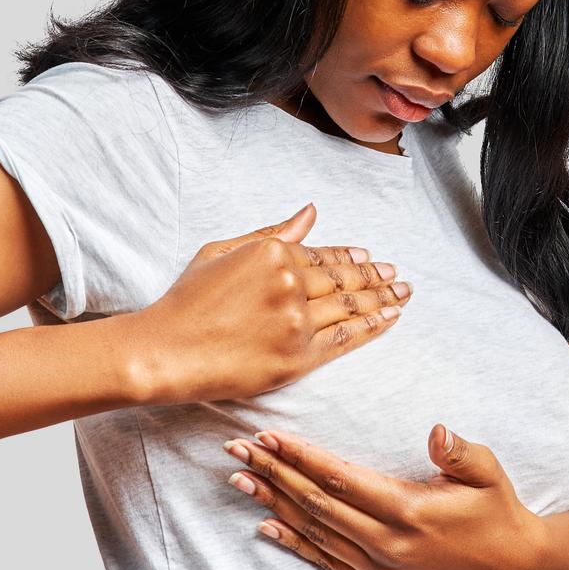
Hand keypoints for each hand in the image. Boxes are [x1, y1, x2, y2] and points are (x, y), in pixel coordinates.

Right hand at [128, 202, 413, 404]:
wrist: (165, 352)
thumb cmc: (185, 301)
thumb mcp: (221, 252)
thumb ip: (270, 234)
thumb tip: (309, 213)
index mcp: (271, 253)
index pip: (323, 254)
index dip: (350, 256)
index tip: (370, 257)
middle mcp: (289, 283)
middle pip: (343, 278)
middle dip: (375, 275)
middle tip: (397, 274)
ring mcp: (297, 321)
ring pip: (350, 305)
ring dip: (382, 297)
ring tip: (403, 292)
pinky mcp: (298, 357)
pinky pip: (346, 338)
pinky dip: (373, 326)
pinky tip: (391, 317)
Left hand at [219, 424, 543, 569]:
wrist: (508, 565)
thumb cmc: (494, 508)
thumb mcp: (488, 472)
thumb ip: (459, 452)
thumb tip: (437, 431)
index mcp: (410, 511)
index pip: (341, 479)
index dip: (301, 456)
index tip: (269, 435)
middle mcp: (388, 544)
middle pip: (316, 503)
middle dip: (273, 473)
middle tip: (237, 449)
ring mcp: (380, 568)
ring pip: (314, 531)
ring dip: (273, 504)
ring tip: (239, 479)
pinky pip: (325, 561)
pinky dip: (293, 543)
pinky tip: (265, 526)